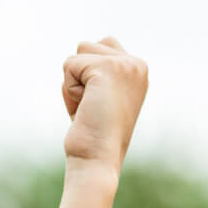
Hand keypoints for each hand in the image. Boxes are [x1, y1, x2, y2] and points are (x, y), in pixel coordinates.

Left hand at [61, 37, 147, 173]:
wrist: (97, 160)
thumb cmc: (92, 137)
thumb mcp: (98, 100)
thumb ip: (94, 75)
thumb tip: (78, 53)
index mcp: (138, 71)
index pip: (101, 47)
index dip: (86, 78)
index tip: (97, 106)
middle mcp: (137, 64)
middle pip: (87, 47)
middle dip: (78, 77)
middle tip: (91, 107)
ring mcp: (125, 64)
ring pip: (77, 54)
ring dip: (73, 83)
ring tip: (88, 107)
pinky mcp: (108, 68)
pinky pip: (69, 66)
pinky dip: (69, 91)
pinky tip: (84, 108)